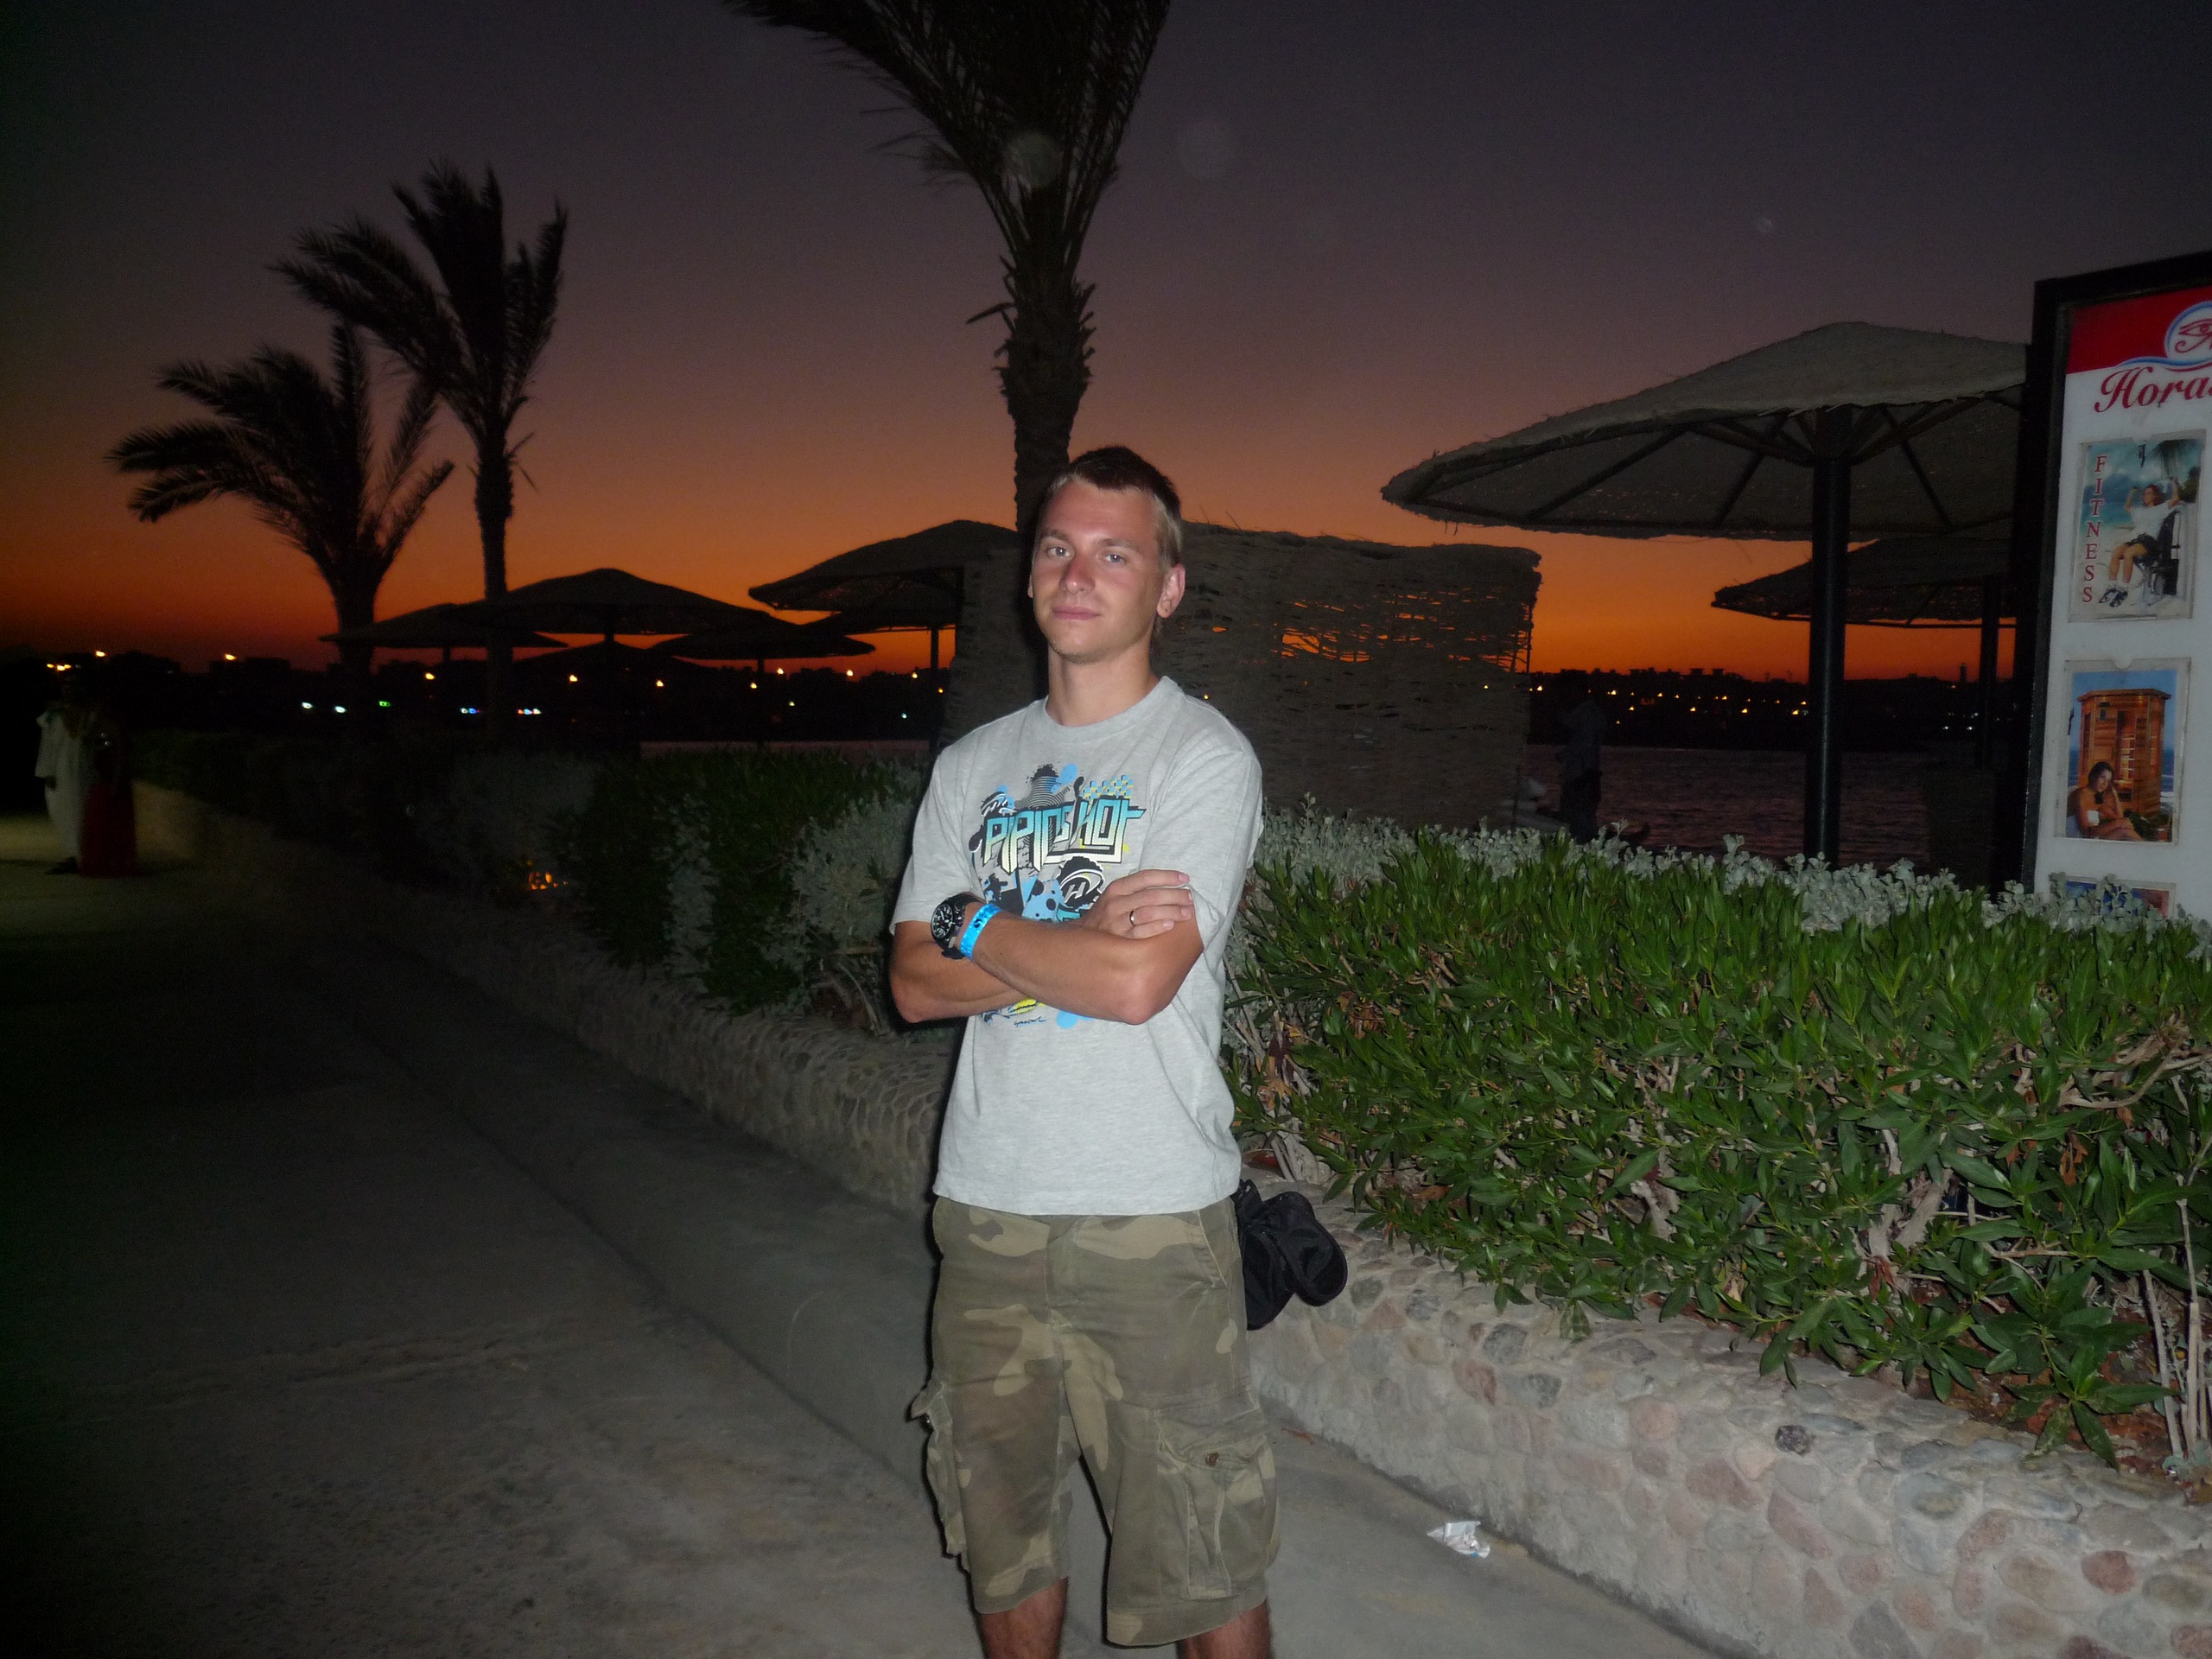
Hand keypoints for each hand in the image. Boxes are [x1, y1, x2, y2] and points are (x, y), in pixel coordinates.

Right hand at [1079, 868, 1193, 939]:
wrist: (1084, 936)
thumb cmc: (1107, 913)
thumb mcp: (1116, 896)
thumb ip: (1136, 890)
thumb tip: (1170, 886)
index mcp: (1117, 888)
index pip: (1145, 877)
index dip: (1167, 876)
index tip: (1185, 878)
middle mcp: (1116, 903)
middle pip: (1151, 896)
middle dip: (1175, 896)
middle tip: (1190, 898)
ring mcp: (1117, 921)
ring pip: (1149, 912)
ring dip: (1171, 911)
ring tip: (1187, 912)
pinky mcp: (1120, 938)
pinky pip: (1142, 932)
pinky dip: (1157, 927)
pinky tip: (1171, 925)